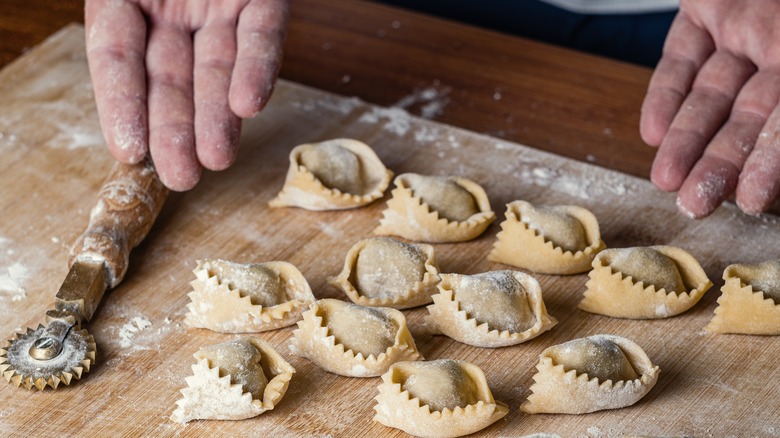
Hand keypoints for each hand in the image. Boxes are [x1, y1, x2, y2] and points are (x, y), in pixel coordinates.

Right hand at [85, 0, 288, 190]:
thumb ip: (117, 23)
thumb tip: (111, 59)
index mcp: (129, 3)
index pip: (116, 56)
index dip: (121, 104)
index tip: (129, 153)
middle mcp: (173, 10)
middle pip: (171, 77)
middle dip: (175, 130)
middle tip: (180, 176)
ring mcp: (220, 8)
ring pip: (218, 68)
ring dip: (218, 117)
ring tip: (217, 158)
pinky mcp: (265, 1)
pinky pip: (263, 34)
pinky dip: (258, 70)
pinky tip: (247, 106)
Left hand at [640, 0, 779, 217]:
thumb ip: (779, 109)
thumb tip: (774, 131)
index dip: (768, 161)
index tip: (749, 201)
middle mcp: (778, 47)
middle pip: (746, 116)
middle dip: (719, 162)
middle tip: (695, 205)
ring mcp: (742, 27)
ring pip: (709, 94)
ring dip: (685, 139)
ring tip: (665, 182)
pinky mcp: (705, 8)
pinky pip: (682, 56)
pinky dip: (665, 94)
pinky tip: (651, 134)